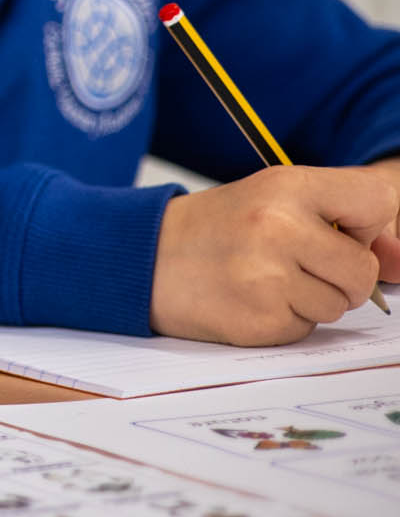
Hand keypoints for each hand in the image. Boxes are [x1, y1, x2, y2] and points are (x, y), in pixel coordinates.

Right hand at [150, 165, 399, 344]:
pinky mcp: (258, 320)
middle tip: (294, 263)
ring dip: (310, 301)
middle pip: (362, 270)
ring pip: (338, 305)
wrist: (140, 257)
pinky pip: (306, 329)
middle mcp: (278, 228)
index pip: (379, 201)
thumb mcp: (274, 200)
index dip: (368, 225)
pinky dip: (284, 320)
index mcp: (286, 187)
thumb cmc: (216, 228)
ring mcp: (267, 278)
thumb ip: (346, 218)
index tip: (342, 230)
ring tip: (264, 280)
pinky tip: (250, 300)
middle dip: (340, 276)